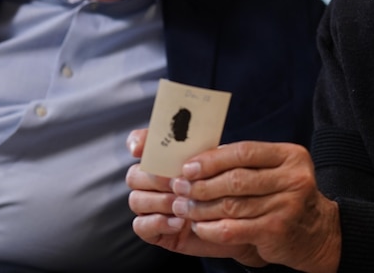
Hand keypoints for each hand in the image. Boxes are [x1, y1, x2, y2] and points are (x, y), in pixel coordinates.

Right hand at [125, 130, 251, 261]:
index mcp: (167, 161)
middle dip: (155, 178)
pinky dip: (158, 223)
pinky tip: (179, 223)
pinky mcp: (154, 232)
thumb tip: (193, 156)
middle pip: (135, 175)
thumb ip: (205, 156)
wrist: (239, 223)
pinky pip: (141, 226)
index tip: (139, 149)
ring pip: (136, 200)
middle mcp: (154, 182)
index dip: (138, 142)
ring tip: (183, 204)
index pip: (142, 144)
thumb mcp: (220, 166)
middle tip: (177, 183)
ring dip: (160, 201)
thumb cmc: (227, 191)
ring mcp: (151, 207)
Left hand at [126, 130, 340, 272]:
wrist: (317, 233)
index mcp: (290, 156)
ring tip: (184, 208)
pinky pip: (234, 228)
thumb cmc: (286, 197)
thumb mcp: (277, 172)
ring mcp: (286, 205)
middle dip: (202, 184)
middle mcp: (292, 178)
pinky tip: (199, 227)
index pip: (244, 152)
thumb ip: (247, 163)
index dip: (213, 159)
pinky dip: (212, 228)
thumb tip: (202, 157)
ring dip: (201, 207)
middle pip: (236, 179)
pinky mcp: (277, 230)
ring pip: (231, 205)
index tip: (188, 166)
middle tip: (180, 188)